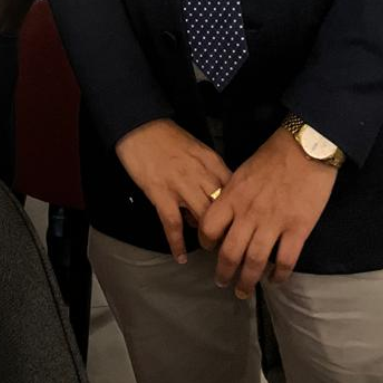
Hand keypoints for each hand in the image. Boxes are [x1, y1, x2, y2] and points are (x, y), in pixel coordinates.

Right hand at [115, 119, 230, 263]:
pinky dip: (177, 243)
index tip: (242, 226)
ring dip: (208, 238)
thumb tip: (214, 197)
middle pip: (224, 209)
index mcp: (212, 162)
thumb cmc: (168, 136)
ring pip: (203, 218)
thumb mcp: (197, 149)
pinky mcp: (160, 193)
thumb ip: (210, 171)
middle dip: (229, 229)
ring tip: (209, 249)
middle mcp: (200, 174)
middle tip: (231, 244)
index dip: (240, 212)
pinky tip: (180, 256)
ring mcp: (180, 185)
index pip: (235, 192)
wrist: (140, 126)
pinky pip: (172, 224)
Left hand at [199, 128, 336, 298]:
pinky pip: (285, 260)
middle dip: (224, 273)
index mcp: (233, 196)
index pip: (209, 227)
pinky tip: (276, 281)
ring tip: (243, 290)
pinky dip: (279, 275)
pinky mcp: (298, 228)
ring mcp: (274, 223)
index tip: (210, 251)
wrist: (305, 148)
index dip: (206, 243)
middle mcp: (249, 213)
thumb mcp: (243, 172)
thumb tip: (225, 216)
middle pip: (230, 252)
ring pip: (255, 262)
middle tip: (223, 283)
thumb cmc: (273, 156)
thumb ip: (232, 196)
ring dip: (247, 281)